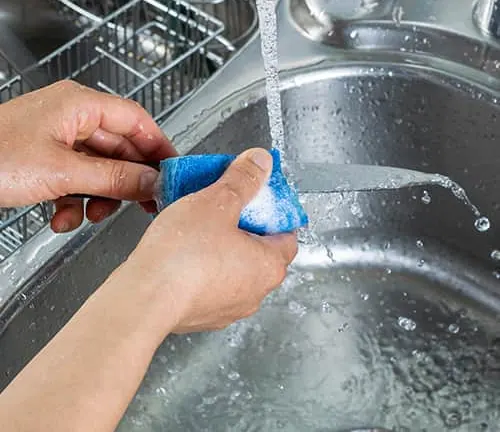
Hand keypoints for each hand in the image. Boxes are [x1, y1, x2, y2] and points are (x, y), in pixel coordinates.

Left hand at [0, 80, 176, 231]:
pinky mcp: (49, 161)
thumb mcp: (63, 172)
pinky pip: (80, 181)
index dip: (160, 147)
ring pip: (102, 170)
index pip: (138, 121)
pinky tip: (64, 216)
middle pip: (122, 150)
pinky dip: (78, 202)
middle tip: (145, 205)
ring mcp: (61, 141)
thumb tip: (153, 182)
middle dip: (128, 182)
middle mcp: (74, 120)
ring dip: (101, 198)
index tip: (174, 173)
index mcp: (80, 106)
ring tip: (90, 215)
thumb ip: (115, 178)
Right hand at [119, 148, 297, 332]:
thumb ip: (243, 179)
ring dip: (223, 247)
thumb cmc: (183, 256)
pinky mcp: (203, 315)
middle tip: (226, 207)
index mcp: (269, 266)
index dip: (273, 210)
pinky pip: (211, 284)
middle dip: (245, 226)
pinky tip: (185, 251)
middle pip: (260, 250)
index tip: (257, 197)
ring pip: (234, 268)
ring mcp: (229, 308)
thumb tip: (261, 162)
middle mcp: (255, 292)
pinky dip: (204, 267)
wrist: (145, 298)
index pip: (287, 233)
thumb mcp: (218, 202)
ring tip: (201, 226)